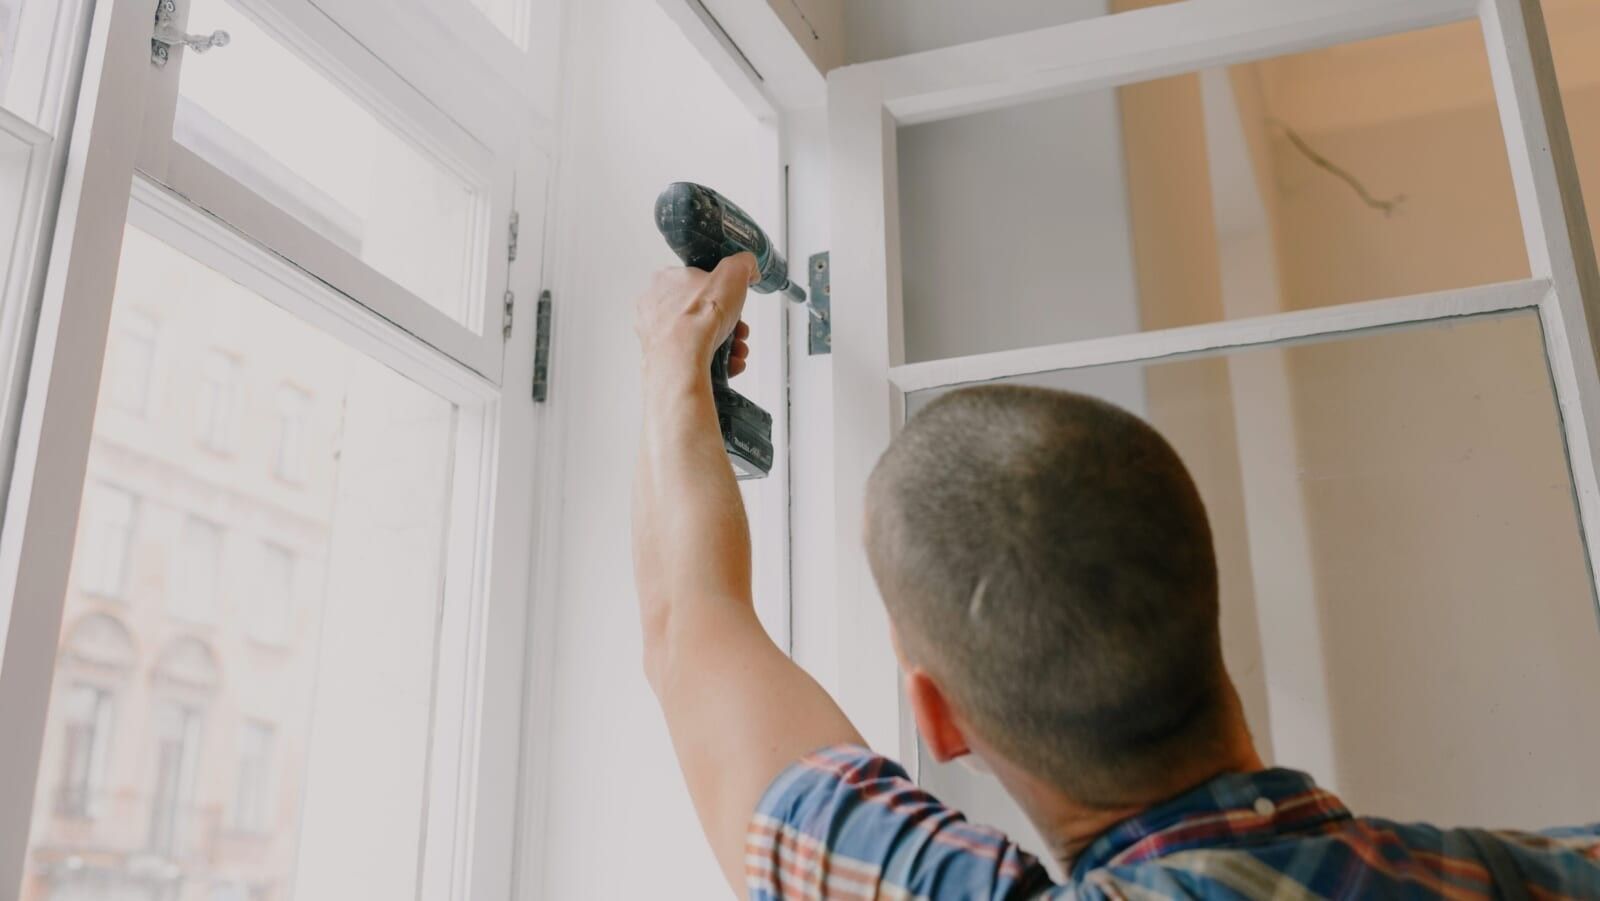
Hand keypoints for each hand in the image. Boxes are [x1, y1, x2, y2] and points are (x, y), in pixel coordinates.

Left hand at [635, 253, 755, 374]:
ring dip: (724, 344)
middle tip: (740, 331)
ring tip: (737, 351)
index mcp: (666, 279)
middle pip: (700, 312)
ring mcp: (655, 334)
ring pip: (697, 337)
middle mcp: (655, 306)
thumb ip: (742, 264)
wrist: (683, 359)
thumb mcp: (733, 273)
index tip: (736, 305)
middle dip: (727, 324)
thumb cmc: (700, 317)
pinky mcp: (659, 359)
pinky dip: (713, 362)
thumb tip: (748, 266)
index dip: (723, 294)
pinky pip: (690, 358)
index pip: (698, 282)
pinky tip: (728, 364)